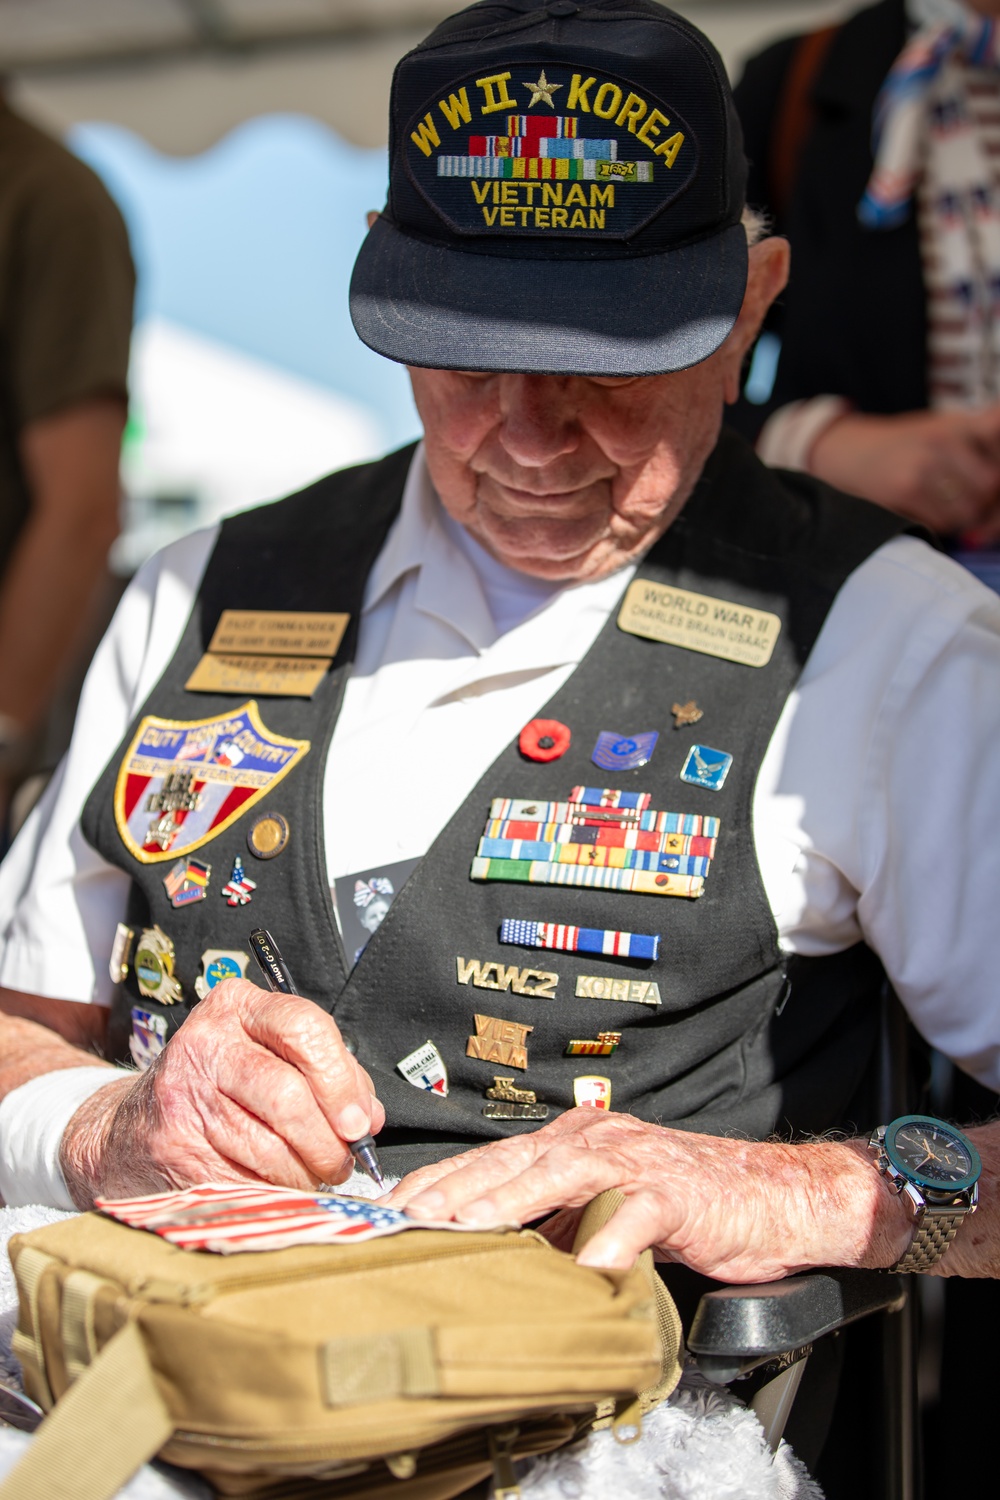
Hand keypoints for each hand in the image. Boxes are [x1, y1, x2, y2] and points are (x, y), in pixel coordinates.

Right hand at [59, 979, 384, 1206]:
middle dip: (328, 1141)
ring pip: (270, 1148)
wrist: (133, 1128)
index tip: (358, 1120)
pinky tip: (278, 1188)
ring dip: (305, 1174)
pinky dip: (274, 1193)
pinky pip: (245, 1181)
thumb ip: (325, 1074)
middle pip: (288, 1095)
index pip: (303, 1026)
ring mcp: (184, 1098)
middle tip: (342, 1160)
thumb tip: (367, 1116)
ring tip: (313, 1176)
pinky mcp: (175, 1150)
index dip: (341, 1080)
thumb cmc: (217, 1086)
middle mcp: (206, 1045)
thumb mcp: (265, 1053)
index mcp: (237, 1007)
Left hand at [387, 1109, 912, 1281]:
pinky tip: (586, 1268)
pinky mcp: (676, 1194)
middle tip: (408, 1218)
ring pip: (561, 1174)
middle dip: (456, 1189)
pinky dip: (610, 1241)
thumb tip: (494, 1250)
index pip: (495, 1156)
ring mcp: (636, 1163)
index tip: (396, 1204)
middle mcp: (598, 1140)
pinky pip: (637, 1218)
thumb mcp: (607, 1208)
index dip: (444, 1178)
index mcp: (576, 1140)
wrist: (772, 1194)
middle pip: (513, 1159)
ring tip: (468, 1229)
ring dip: (509, 1201)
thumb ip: (557, 1219)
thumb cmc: (686, 1203)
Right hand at [808, 405, 999, 538]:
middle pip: (991, 485)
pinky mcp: (905, 490)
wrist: (849, 452)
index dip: (997, 479)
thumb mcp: (943, 428)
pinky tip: (926, 512)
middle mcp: (943, 439)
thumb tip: (998, 482)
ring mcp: (923, 464)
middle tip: (972, 504)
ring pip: (968, 509)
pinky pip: (942, 522)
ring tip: (948, 509)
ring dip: (963, 518)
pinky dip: (940, 525)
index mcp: (957, 424)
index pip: (997, 444)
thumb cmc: (903, 446)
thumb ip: (980, 437)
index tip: (991, 485)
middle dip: (985, 502)